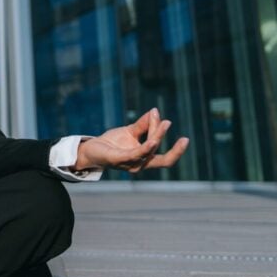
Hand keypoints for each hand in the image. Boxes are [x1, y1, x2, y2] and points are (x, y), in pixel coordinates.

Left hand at [74, 108, 188, 173]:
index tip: (167, 121)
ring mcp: (129, 164)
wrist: (90, 148)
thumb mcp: (130, 132)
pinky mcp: (118, 160)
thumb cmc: (112, 143)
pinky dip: (146, 148)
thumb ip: (143, 125)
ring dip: (157, 136)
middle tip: (185, 140)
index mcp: (144, 159)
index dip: (169, 142)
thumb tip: (156, 112)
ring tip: (164, 123)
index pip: (164, 156)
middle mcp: (139, 165)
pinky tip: (153, 140)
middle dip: (177, 152)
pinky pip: (135, 154)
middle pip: (164, 161)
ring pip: (149, 151)